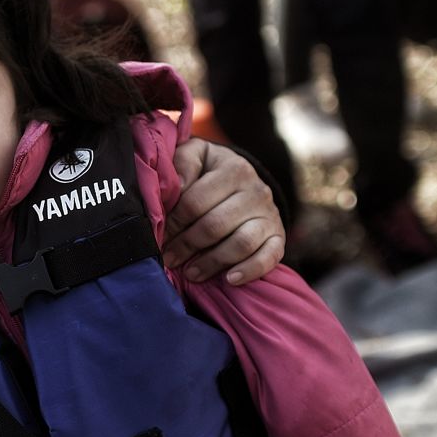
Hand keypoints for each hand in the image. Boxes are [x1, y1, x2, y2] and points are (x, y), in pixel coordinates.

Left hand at [165, 138, 284, 284]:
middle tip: (169, 258)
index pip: (195, 201)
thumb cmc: (208, 172)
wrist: (242, 181)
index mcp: (234, 169)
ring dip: (212, 262)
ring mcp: (269, 215)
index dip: (173, 223)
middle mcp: (257, 191)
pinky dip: (249, 270)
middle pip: (215, 225)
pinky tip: (229, 279)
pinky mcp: (278, 237)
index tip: (158, 236)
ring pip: (241, 243)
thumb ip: (183, 163)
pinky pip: (268, 257)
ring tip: (191, 273)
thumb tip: (177, 186)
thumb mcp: (195, 156)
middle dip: (187, 245)